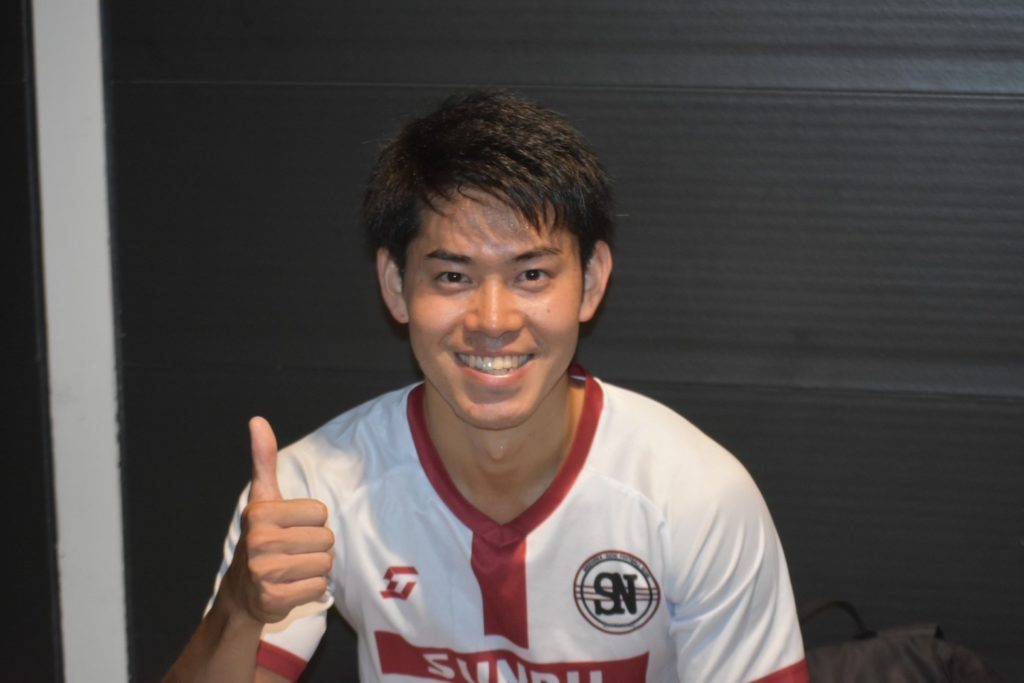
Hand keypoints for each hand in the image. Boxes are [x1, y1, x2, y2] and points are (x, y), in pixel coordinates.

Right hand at [222, 417, 334, 623]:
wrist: (241, 593)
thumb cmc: (262, 538)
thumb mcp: (263, 498)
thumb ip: (264, 459)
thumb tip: (257, 420)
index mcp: (261, 512)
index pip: (321, 513)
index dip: (312, 522)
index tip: (290, 528)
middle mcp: (260, 540)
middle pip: (327, 539)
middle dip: (315, 547)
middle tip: (292, 552)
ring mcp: (265, 572)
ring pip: (326, 564)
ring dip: (315, 569)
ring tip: (293, 569)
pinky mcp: (274, 599)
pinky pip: (319, 588)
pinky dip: (311, 590)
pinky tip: (291, 587)